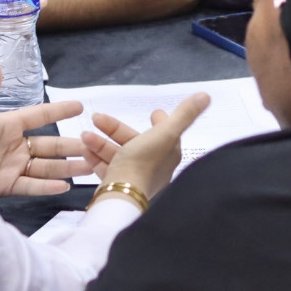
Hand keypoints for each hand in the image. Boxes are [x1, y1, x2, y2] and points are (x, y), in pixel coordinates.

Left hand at [0, 64, 93, 196]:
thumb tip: (0, 66)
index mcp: (5, 124)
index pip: (39, 116)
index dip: (59, 111)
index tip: (81, 105)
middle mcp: (12, 145)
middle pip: (48, 144)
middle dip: (71, 145)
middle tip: (93, 144)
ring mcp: (9, 166)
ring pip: (45, 166)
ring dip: (66, 166)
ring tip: (88, 166)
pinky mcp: (3, 186)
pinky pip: (30, 185)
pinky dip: (47, 187)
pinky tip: (64, 186)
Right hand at [80, 93, 209, 199]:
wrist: (122, 195)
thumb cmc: (144, 162)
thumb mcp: (165, 132)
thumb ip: (185, 114)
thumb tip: (206, 96)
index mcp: (168, 152)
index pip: (165, 133)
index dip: (160, 121)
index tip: (154, 113)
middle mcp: (154, 165)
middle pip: (134, 141)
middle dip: (113, 129)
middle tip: (96, 118)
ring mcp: (135, 176)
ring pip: (117, 154)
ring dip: (100, 142)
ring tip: (84, 135)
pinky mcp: (118, 185)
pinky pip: (106, 168)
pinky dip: (95, 157)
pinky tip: (83, 149)